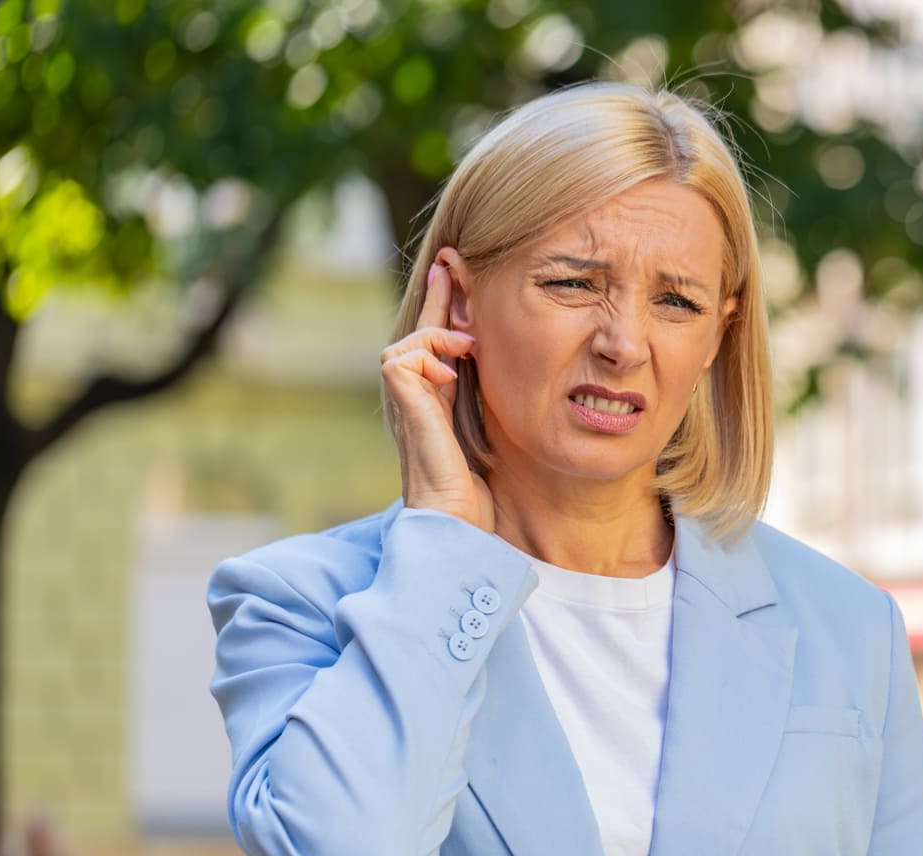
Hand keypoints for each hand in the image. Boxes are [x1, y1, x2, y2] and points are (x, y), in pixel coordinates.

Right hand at [381, 257, 494, 531]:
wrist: (457, 526)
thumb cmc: (476, 498)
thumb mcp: (492, 441)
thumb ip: (491, 412)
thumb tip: (519, 385)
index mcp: (436, 406)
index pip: (437, 347)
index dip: (446, 313)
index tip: (458, 278)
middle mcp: (416, 402)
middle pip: (418, 333)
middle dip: (436, 298)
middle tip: (451, 262)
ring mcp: (406, 405)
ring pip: (406, 343)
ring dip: (437, 331)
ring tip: (469, 343)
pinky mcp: (405, 408)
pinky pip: (402, 359)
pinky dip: (428, 353)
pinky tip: (455, 368)